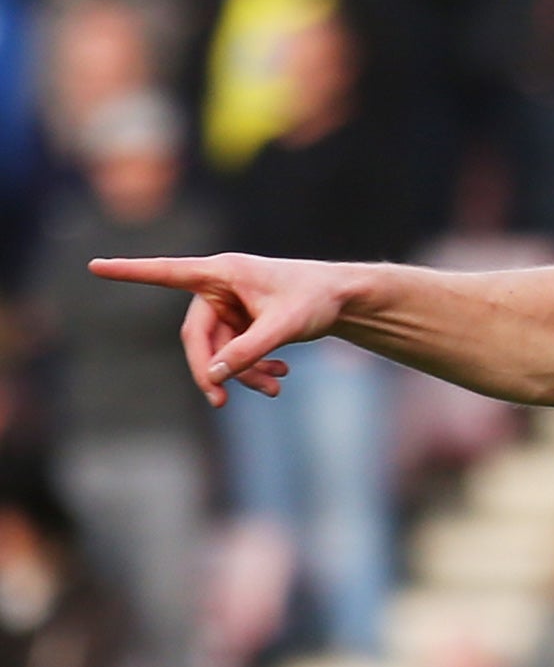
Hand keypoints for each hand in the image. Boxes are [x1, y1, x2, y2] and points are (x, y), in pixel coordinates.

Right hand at [89, 253, 350, 407]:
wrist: (344, 299)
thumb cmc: (316, 299)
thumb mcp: (285, 327)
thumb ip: (249, 350)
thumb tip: (213, 375)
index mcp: (223, 272)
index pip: (168, 272)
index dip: (131, 272)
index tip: (96, 266)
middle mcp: (220, 287)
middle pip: (196, 336)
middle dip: (210, 369)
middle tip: (219, 401)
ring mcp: (230, 306)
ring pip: (218, 351)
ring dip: (242, 374)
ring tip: (275, 388)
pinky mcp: (242, 322)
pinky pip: (234, 352)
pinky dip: (253, 368)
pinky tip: (279, 378)